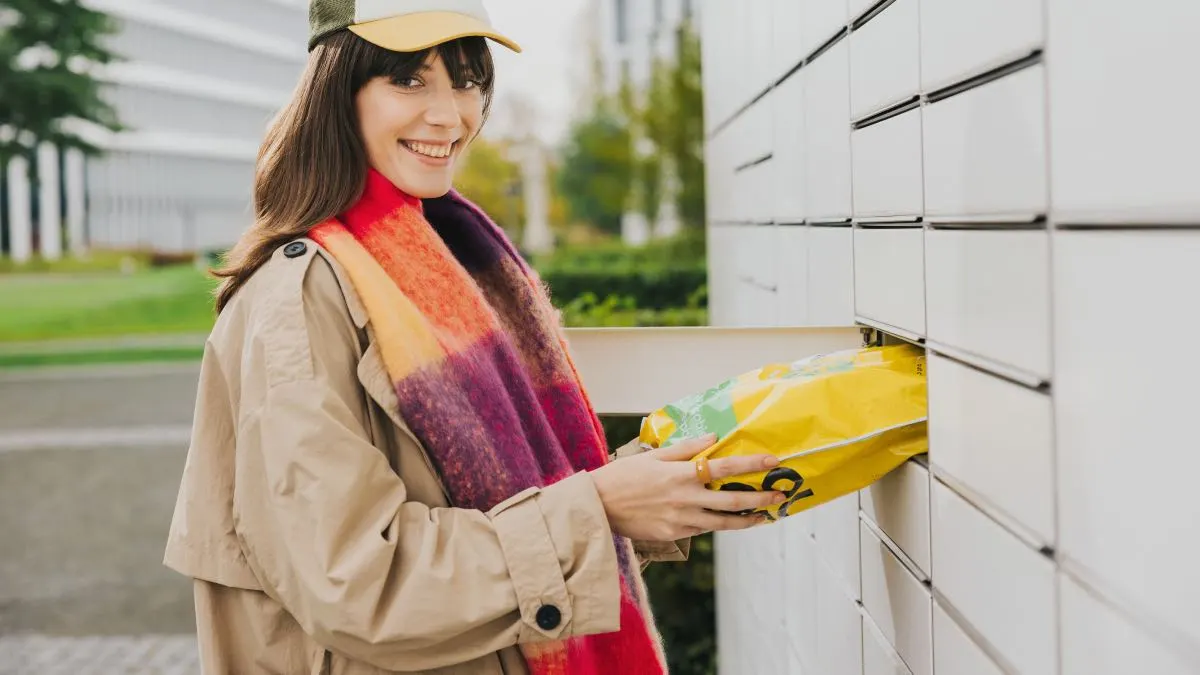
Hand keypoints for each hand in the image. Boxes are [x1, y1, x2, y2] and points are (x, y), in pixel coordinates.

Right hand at [590, 433, 784, 541]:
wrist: (598, 506)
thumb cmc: (623, 475)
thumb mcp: (654, 455)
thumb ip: (686, 448)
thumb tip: (713, 438)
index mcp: (681, 474)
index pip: (724, 467)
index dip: (751, 464)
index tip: (773, 462)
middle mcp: (685, 498)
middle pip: (733, 500)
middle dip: (760, 499)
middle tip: (780, 496)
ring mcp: (681, 519)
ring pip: (722, 522)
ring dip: (746, 519)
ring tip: (762, 516)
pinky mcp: (673, 534)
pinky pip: (702, 529)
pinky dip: (717, 524)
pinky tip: (727, 520)